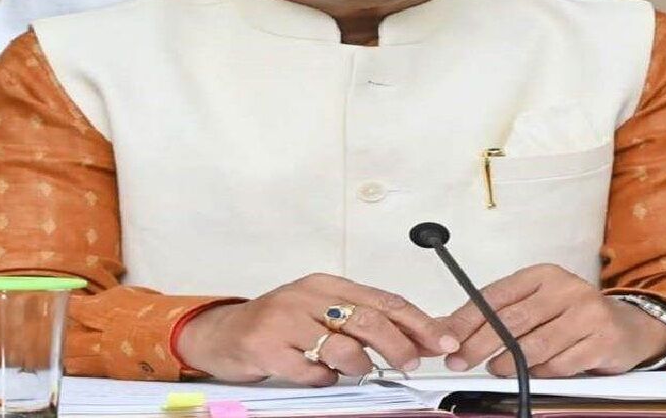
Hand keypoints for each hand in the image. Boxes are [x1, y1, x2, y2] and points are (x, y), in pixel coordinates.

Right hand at [175, 273, 459, 384]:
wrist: (223, 333)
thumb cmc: (280, 324)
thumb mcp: (323, 312)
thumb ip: (364, 320)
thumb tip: (420, 336)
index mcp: (327, 285)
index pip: (384, 300)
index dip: (418, 322)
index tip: (442, 341)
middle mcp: (307, 297)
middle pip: (368, 321)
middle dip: (399, 345)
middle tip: (411, 363)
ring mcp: (285, 321)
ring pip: (343, 348)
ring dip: (359, 366)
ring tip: (356, 370)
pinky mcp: (267, 347)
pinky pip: (311, 372)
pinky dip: (323, 379)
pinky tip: (318, 375)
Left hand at [442, 264, 665, 376]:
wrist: (629, 328)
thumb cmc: (574, 316)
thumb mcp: (538, 304)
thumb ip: (499, 314)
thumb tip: (450, 328)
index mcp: (543, 275)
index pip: (495, 295)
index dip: (466, 319)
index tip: (447, 339)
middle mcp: (566, 288)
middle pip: (511, 321)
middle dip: (479, 345)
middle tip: (460, 361)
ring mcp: (587, 313)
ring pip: (535, 346)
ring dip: (508, 363)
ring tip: (495, 369)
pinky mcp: (602, 341)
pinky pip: (560, 364)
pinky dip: (542, 373)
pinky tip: (535, 373)